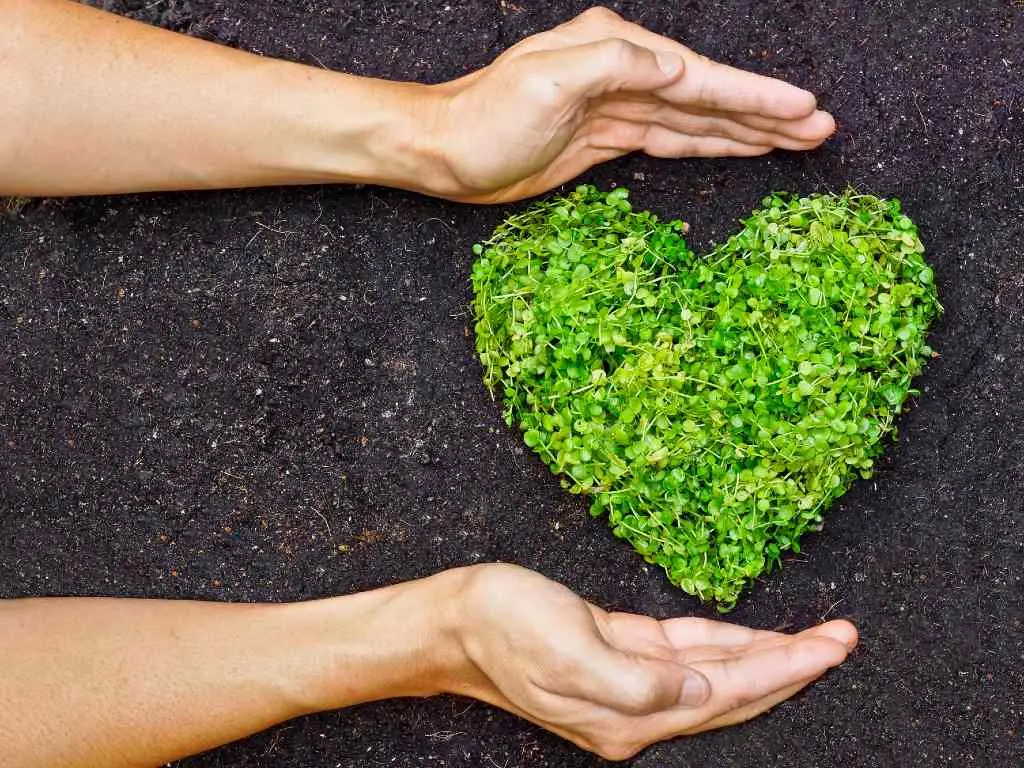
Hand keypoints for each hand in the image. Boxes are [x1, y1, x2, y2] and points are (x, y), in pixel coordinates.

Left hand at [423, 6, 835, 201]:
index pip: (698, 76)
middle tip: (822, 128)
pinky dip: (709, 144)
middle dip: (766, 113)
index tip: (803, 109)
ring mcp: (619, 105)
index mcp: (616, 49)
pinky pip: (671, 140)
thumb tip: (675, 69)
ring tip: (799, 139)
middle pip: (709, 96)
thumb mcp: (545, 82)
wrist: (445, 152)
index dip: (753, 95)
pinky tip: (740, 146)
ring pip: (697, 120)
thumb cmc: (486, 118)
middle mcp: (623, 70)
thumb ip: (615, 66)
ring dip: (747, 130)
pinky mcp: (609, 138)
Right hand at [437, 563, 856, 759]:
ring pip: (718, 671)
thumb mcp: (566, 653)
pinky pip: (689, 650)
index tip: (829, 648)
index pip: (727, 696)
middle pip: (735, 691)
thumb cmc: (502, 629)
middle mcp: (639, 707)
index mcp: (629, 715)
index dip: (783, 670)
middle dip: (793, 665)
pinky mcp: (621, 651)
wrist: (456, 619)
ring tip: (818, 637)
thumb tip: (699, 694)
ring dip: (768, 653)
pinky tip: (754, 636)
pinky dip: (727, 641)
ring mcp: (631, 681)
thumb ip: (638, 682)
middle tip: (845, 639)